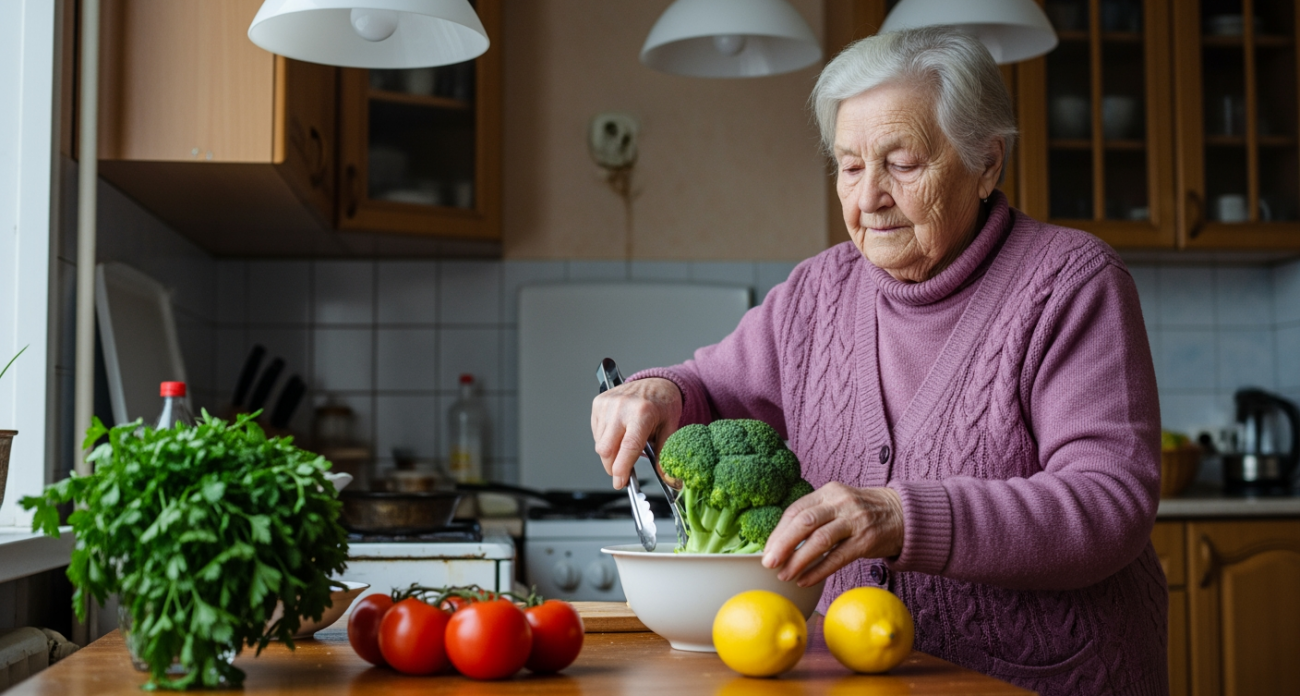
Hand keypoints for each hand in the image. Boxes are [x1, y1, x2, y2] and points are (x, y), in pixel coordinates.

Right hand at [591, 378, 682, 489]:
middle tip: (623, 472)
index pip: (627, 447)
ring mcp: (608, 404)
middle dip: (612, 467)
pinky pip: (596, 433)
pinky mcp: (598, 403)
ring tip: (625, 446)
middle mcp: (622, 407)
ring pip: (599, 443)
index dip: (622, 469)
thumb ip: (665, 454)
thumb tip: (666, 477)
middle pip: (606, 449)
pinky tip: (618, 435)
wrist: (656, 382)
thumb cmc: (663, 404)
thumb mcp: (670, 428)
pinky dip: (605, 440)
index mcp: (642, 413)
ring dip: (610, 454)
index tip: (620, 482)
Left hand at [761, 483, 904, 586]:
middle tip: (768, 563)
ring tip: (784, 575)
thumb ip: (815, 515)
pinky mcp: (866, 540)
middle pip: (804, 522)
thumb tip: (781, 542)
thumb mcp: (838, 503)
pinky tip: (805, 580)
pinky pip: (837, 558)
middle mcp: (841, 502)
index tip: (767, 550)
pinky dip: (818, 571)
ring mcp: (855, 521)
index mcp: (828, 492)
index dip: (779, 532)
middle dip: (783, 544)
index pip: (796, 510)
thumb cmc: (862, 512)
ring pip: (820, 540)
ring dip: (798, 560)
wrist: (902, 513)